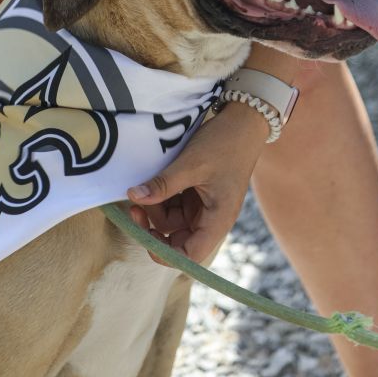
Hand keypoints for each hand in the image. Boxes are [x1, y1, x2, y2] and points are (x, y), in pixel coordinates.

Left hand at [126, 106, 266, 264]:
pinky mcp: (197, 195)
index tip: (144, 235)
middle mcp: (211, 219)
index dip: (165, 253)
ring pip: (171, 221)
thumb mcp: (191, 164)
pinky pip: (173, 205)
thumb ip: (162, 184)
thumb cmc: (225, 144)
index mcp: (217, 220)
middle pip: (177, 240)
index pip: (190, 255)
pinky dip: (162, 197)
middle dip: (154, 227)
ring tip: (147, 185)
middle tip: (135, 208)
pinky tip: (155, 181)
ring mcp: (203, 207)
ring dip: (155, 208)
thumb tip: (134, 196)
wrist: (243, 121)